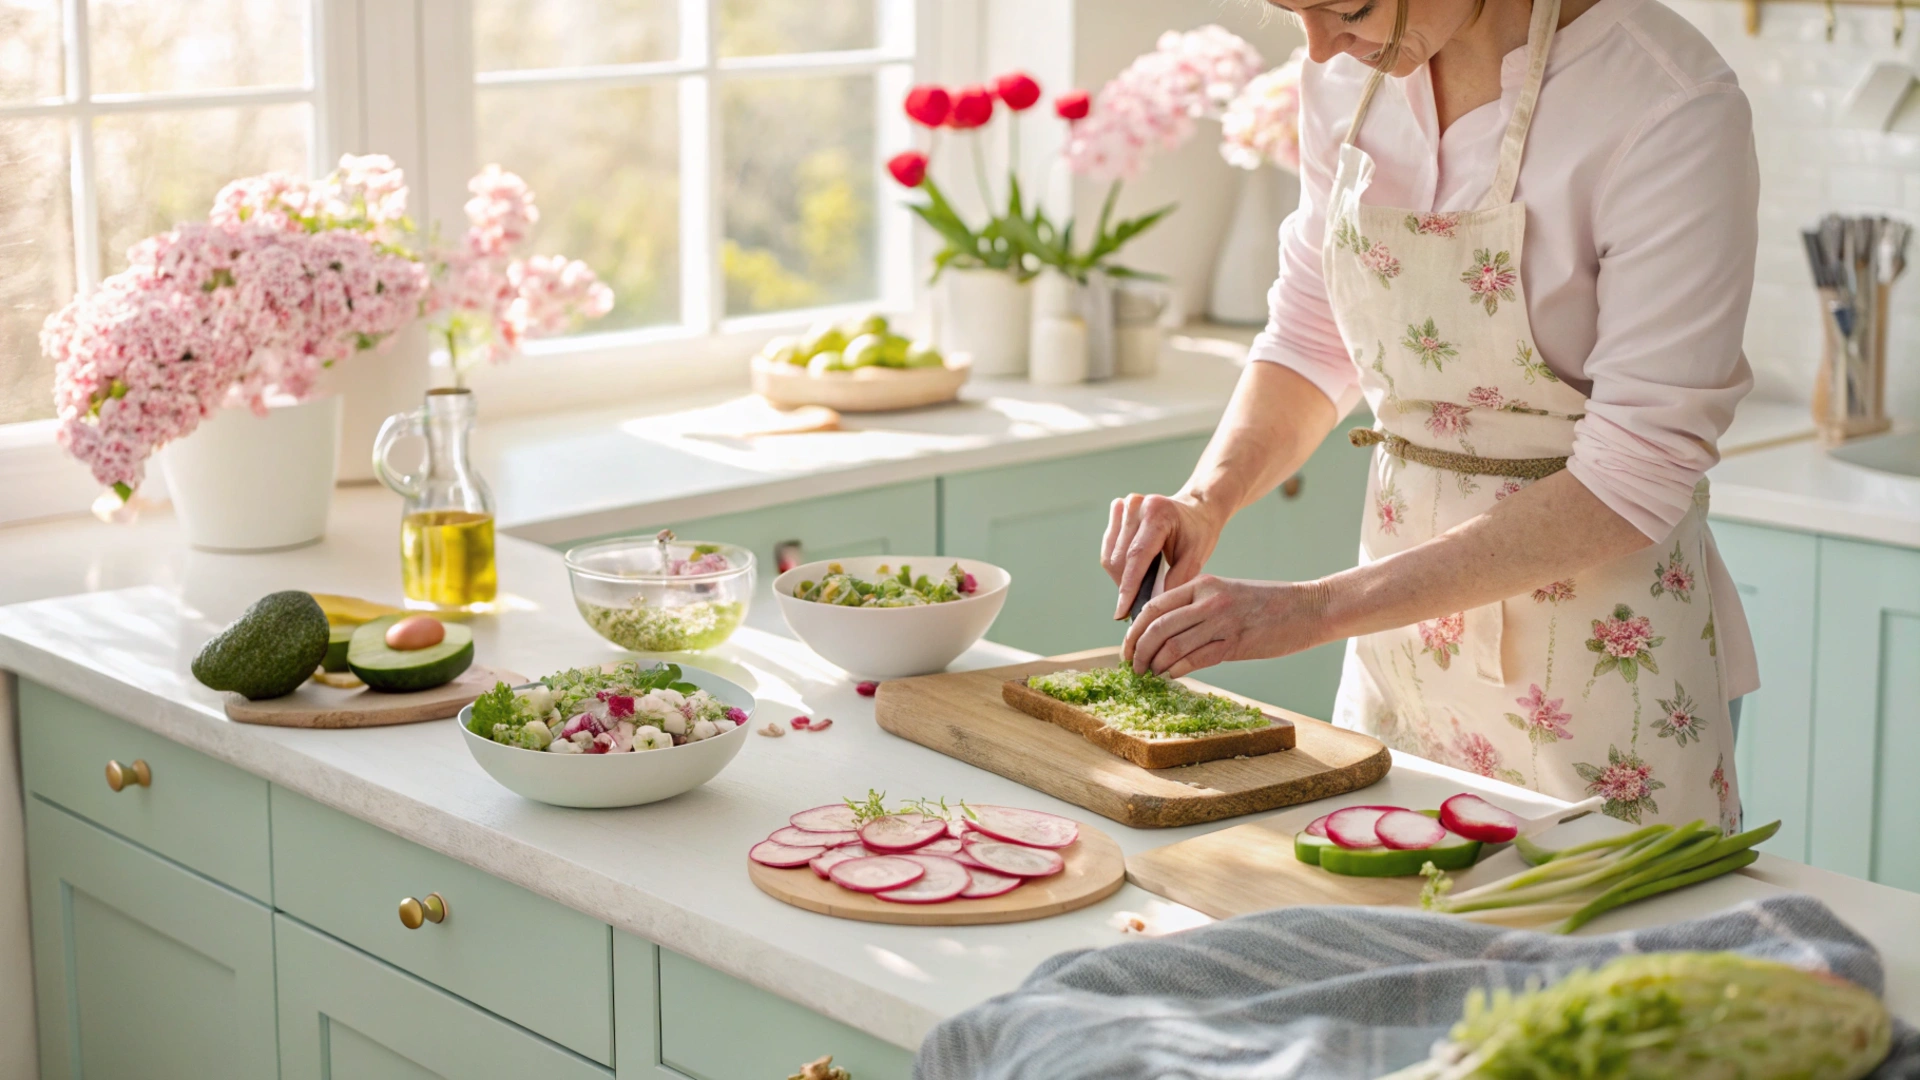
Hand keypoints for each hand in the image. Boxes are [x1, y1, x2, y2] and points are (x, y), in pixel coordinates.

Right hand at [1101, 493, 1226, 619]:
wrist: (1197, 509)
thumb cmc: (1198, 532)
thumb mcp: (1196, 557)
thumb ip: (1177, 580)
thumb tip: (1154, 603)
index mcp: (1158, 514)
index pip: (1136, 556)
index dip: (1128, 587)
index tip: (1121, 611)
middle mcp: (1137, 505)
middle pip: (1120, 558)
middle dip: (1126, 586)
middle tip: (1140, 602)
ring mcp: (1126, 505)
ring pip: (1110, 555)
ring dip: (1121, 577)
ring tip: (1139, 585)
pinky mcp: (1119, 509)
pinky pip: (1108, 546)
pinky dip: (1118, 564)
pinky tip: (1134, 568)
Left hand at [1121, 574, 1329, 679]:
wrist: (1308, 608)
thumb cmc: (1266, 605)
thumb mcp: (1226, 594)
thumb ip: (1196, 607)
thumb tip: (1163, 632)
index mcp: (1203, 584)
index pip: (1154, 605)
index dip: (1134, 629)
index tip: (1127, 646)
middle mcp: (1209, 600)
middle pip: (1157, 626)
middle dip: (1137, 649)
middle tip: (1132, 666)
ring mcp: (1222, 621)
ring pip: (1172, 644)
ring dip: (1155, 663)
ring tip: (1149, 673)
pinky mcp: (1236, 643)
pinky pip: (1196, 658)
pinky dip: (1177, 669)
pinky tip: (1171, 675)